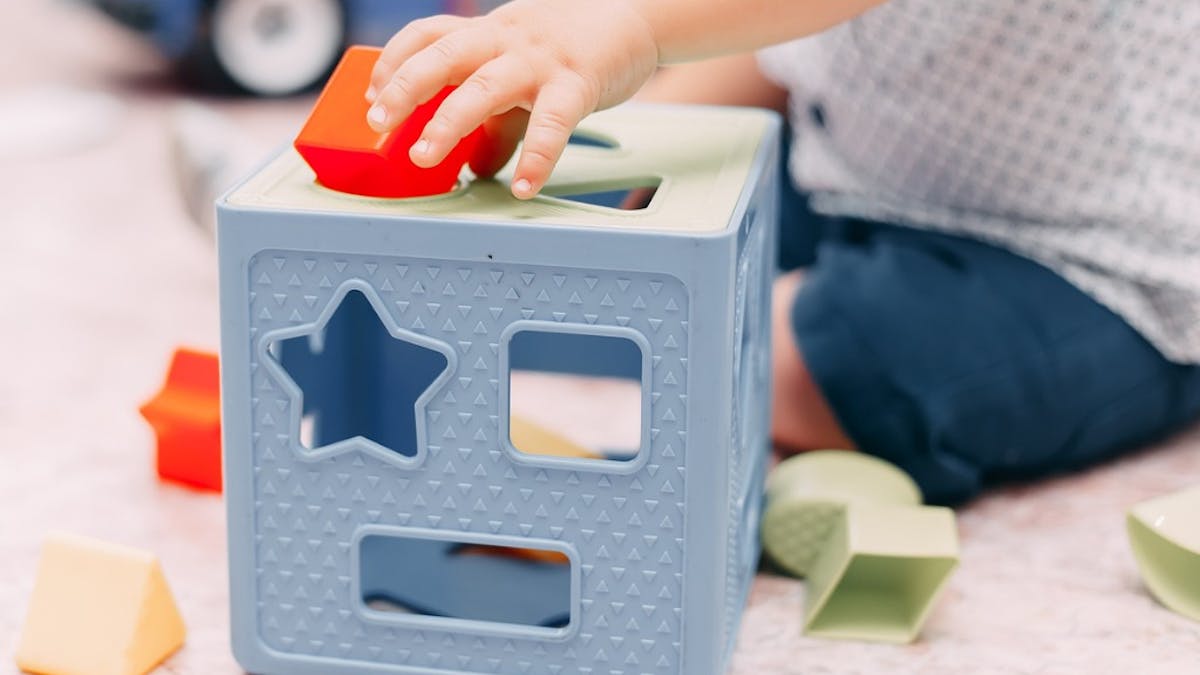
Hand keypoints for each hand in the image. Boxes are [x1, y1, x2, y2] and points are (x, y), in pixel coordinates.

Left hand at [365, 0, 658, 198]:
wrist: (635, 17)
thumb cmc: (572, 47)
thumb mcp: (524, 74)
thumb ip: (498, 123)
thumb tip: (478, 168)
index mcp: (487, 34)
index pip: (427, 35)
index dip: (393, 61)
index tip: (371, 94)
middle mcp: (505, 40)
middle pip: (443, 54)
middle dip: (404, 87)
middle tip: (379, 122)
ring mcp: (539, 60)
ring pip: (484, 86)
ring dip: (448, 121)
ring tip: (424, 155)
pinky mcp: (577, 82)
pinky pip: (552, 123)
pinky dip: (536, 158)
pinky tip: (523, 186)